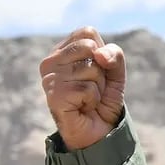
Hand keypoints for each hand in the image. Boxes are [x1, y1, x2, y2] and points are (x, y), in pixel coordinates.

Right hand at [39, 26, 125, 149]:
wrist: (98, 132)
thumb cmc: (103, 99)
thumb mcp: (115, 73)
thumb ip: (114, 55)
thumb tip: (99, 54)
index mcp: (62, 51)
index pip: (87, 32)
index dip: (102, 53)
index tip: (98, 71)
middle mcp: (50, 62)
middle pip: (90, 47)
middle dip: (101, 71)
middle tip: (92, 88)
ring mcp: (49, 78)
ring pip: (91, 69)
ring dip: (97, 88)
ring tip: (86, 99)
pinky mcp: (53, 95)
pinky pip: (87, 88)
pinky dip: (92, 100)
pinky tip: (82, 107)